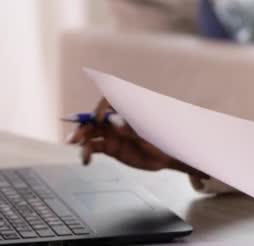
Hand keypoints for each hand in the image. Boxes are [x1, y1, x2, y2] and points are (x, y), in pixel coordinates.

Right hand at [67, 97, 207, 178]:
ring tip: (76, 145)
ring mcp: (112, 133)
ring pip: (90, 132)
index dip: (100, 107)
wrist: (170, 155)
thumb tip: (115, 124)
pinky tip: (85, 160)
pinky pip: (94, 147)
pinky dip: (86, 152)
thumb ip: (132, 128)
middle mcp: (116, 119)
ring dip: (80, 137)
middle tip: (76, 136)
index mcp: (126, 108)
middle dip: (83, 124)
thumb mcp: (150, 132)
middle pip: (94, 117)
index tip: (99, 119)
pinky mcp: (110, 147)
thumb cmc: (163, 137)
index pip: (108, 101)